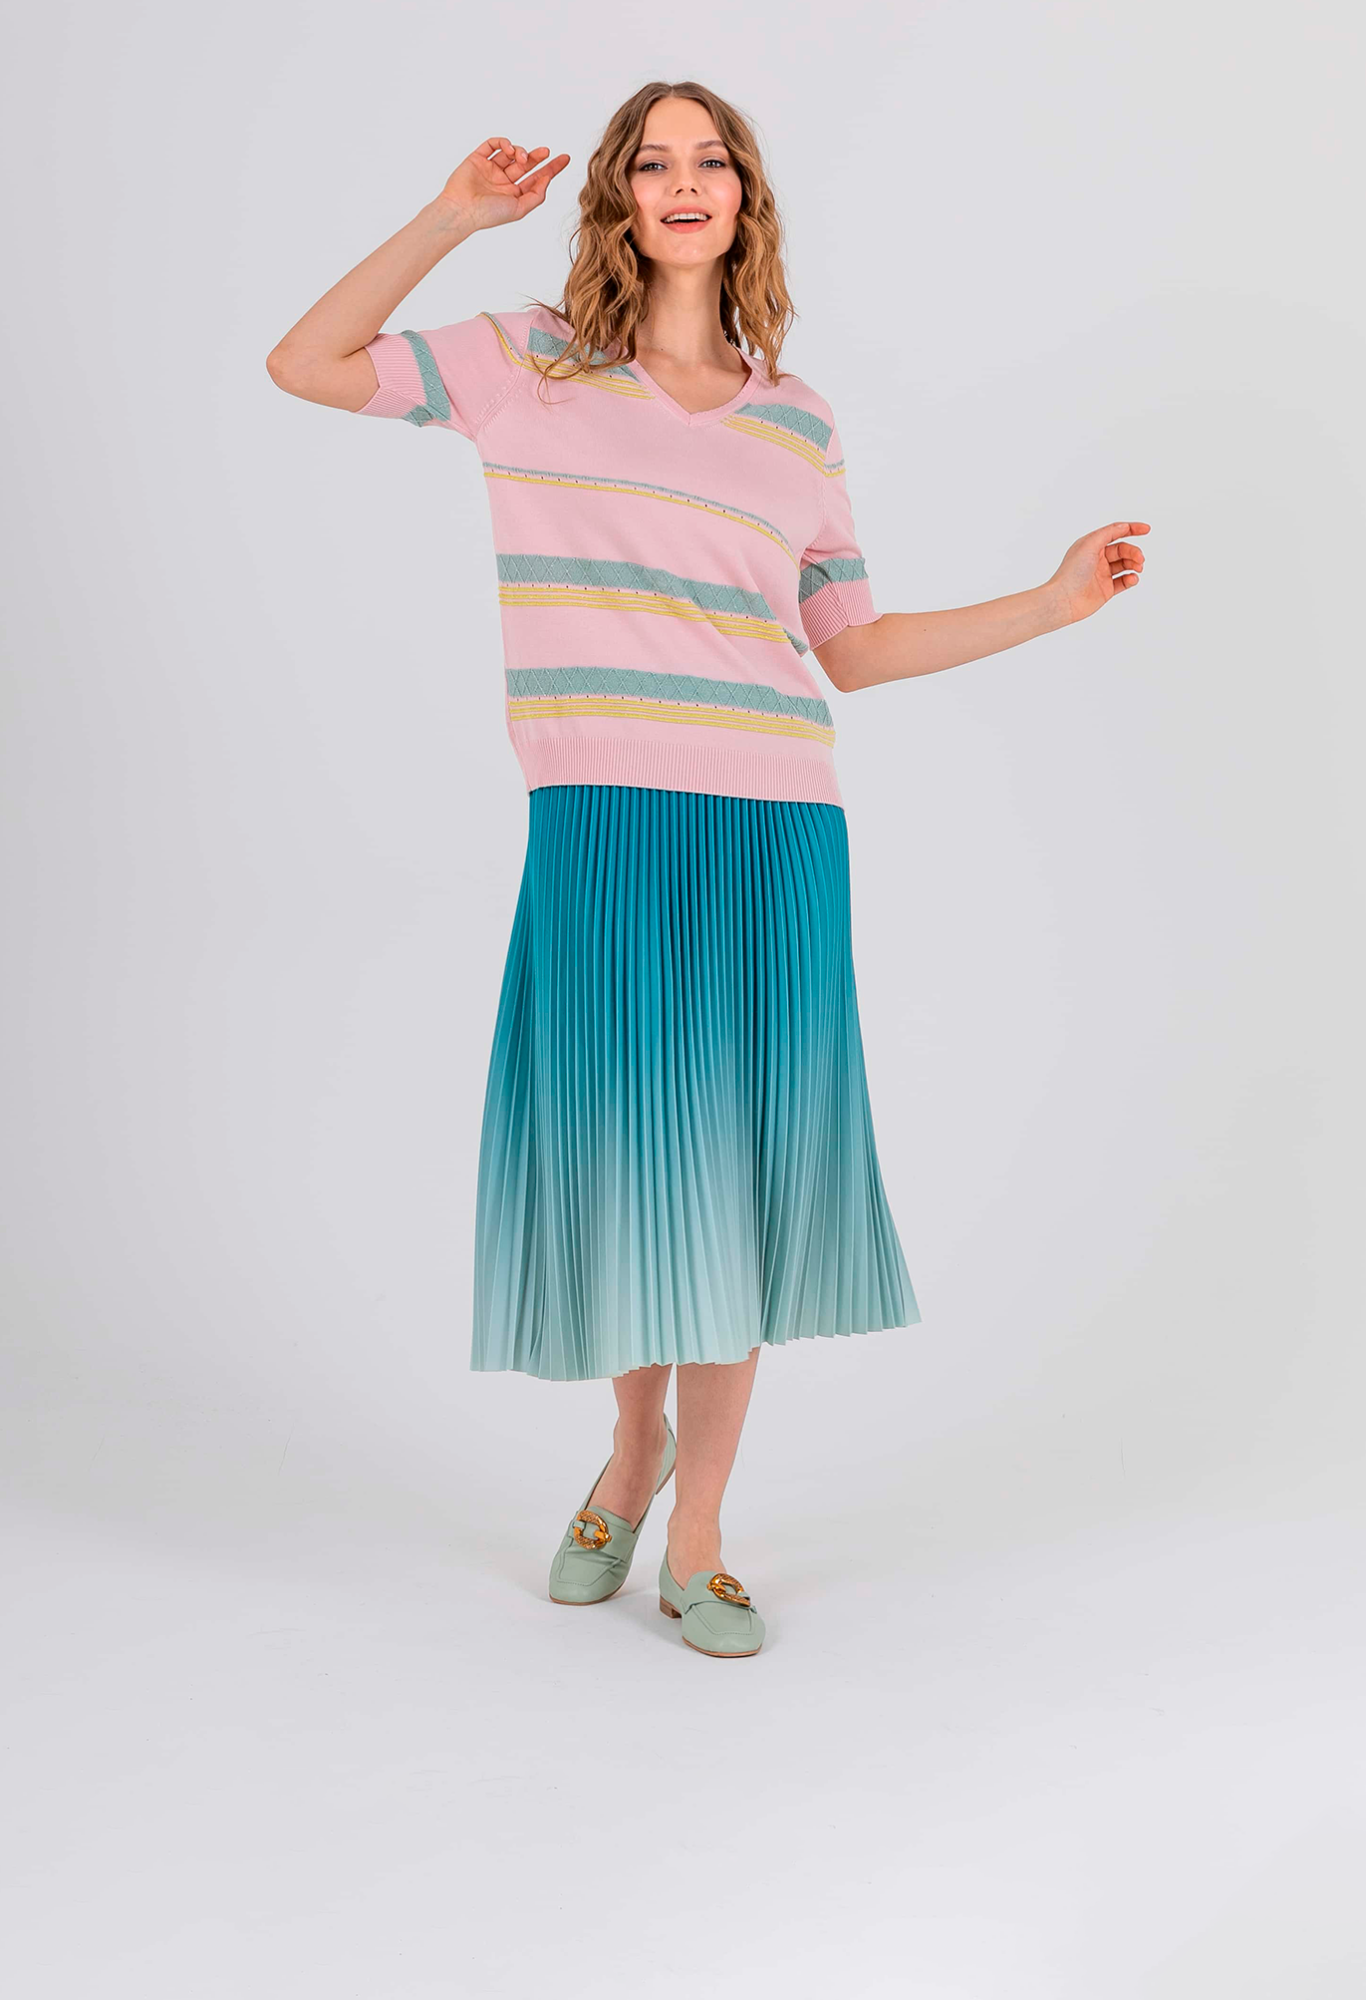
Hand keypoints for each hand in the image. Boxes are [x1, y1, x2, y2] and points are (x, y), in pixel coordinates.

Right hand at [435, 137, 570, 231]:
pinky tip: (509, 150)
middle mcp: (503, 181)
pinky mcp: (478, 158)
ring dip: (519, 151)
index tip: (564, 159)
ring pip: (510, 153)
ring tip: (521, 157)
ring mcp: (490, 169)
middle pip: (526, 164)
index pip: (536, 178)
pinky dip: (503, 143)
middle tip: (547, 151)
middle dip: (538, 157)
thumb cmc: (489, 215)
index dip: (551, 169)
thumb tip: (547, 178)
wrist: (462, 210)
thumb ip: (536, 195)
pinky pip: (492, 144)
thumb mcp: (519, 209)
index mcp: (513, 194)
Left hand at [1046, 521, 1150, 624]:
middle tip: (1140, 559)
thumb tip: (1124, 526)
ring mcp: (1102, 574)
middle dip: (1134, 552)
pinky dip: (1131, 579)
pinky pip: (1123, 582)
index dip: (1132, 529)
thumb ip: (1108, 533)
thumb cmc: (1071, 572)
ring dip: (1134, 564)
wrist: (1064, 600)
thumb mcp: (1089, 545)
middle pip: (1122, 550)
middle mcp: (1097, 559)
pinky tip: (1132, 578)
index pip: (1115, 533)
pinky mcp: (1106, 590)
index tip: (1146, 529)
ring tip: (1138, 568)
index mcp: (1092, 545)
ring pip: (1125, 565)